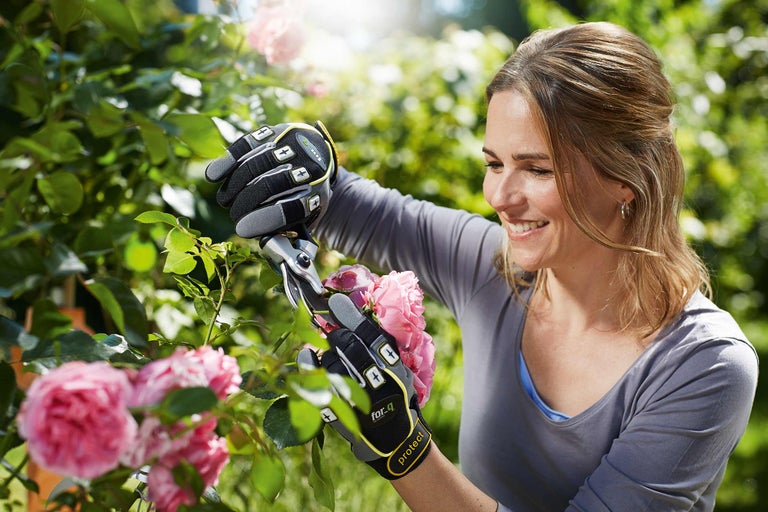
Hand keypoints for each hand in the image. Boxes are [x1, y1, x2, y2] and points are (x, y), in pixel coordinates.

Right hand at [205, 121, 337, 238]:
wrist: (318, 160)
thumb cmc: (304, 197)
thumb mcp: (305, 217)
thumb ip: (286, 230)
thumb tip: (260, 239)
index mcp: (318, 194)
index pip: (292, 209)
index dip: (265, 220)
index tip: (242, 230)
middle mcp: (308, 167)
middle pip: (269, 185)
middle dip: (244, 204)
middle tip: (234, 214)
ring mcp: (292, 146)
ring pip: (255, 165)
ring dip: (233, 186)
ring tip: (225, 200)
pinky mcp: (276, 132)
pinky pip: (247, 144)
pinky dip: (227, 160)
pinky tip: (214, 175)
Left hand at [298, 294, 431, 479]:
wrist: (394, 437)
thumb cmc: (395, 394)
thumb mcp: (397, 367)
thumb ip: (379, 344)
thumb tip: (350, 312)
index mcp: (393, 368)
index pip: (370, 335)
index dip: (349, 316)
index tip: (335, 302)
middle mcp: (375, 382)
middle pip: (348, 347)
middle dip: (336, 335)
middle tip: (332, 333)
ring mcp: (356, 399)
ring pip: (331, 365)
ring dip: (325, 352)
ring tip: (325, 350)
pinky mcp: (339, 413)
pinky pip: (318, 386)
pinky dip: (308, 368)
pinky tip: (305, 355)